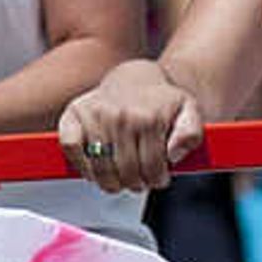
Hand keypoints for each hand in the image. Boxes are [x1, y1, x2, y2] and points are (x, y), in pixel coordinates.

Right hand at [59, 62, 199, 192]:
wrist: (135, 78)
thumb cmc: (162, 100)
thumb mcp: (190, 112)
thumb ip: (191, 134)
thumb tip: (173, 155)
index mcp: (147, 118)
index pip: (150, 166)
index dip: (156, 180)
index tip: (158, 180)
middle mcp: (118, 116)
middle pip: (125, 170)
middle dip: (135, 183)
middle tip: (139, 183)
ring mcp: (93, 115)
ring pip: (99, 166)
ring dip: (109, 182)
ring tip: (119, 181)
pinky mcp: (73, 115)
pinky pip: (70, 148)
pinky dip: (80, 165)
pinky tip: (94, 171)